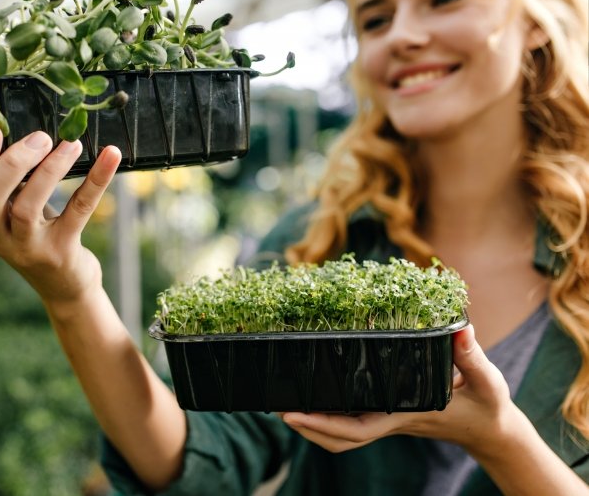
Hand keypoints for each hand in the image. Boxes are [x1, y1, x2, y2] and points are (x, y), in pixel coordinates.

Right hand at [0, 123, 121, 316]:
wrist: (66, 289)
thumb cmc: (39, 238)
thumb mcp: (17, 213)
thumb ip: (14, 183)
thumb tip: (26, 131)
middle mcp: (1, 239)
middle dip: (9, 164)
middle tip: (38, 137)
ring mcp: (30, 248)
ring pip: (26, 209)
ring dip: (48, 171)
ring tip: (69, 144)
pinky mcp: (62, 251)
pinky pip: (79, 211)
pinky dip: (96, 180)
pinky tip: (111, 156)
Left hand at [281, 324, 515, 455]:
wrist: (491, 429)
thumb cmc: (487, 405)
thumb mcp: (486, 380)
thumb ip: (472, 356)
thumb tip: (461, 330)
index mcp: (405, 414)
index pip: (356, 428)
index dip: (321, 424)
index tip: (291, 413)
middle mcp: (391, 419)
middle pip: (340, 437)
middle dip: (307, 427)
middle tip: (275, 407)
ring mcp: (388, 419)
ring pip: (343, 434)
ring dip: (313, 425)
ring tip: (284, 404)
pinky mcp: (389, 413)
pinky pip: (353, 422)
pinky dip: (329, 416)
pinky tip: (315, 397)